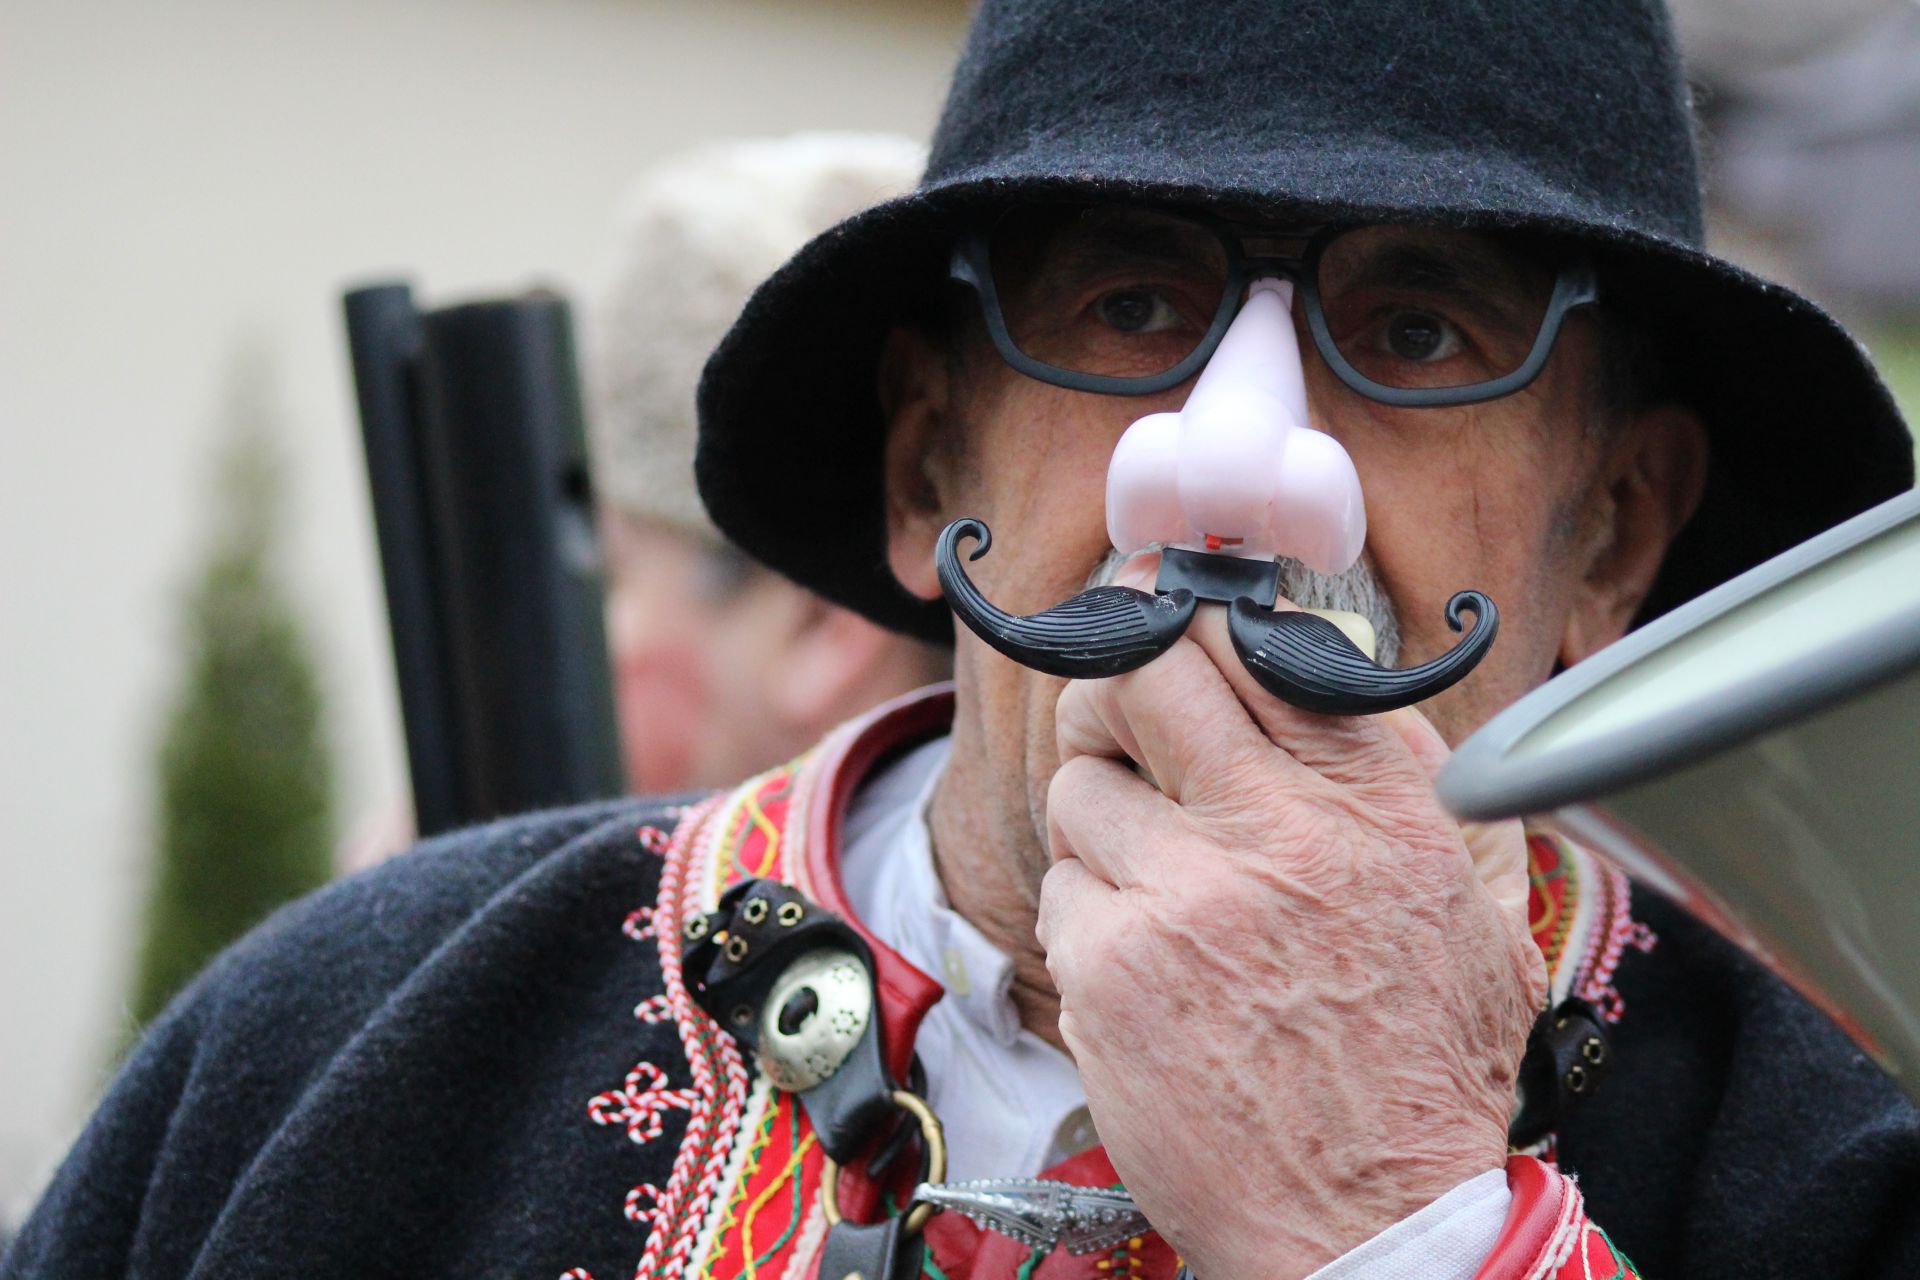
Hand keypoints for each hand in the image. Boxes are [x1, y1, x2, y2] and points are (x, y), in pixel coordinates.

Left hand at [1038, 585, 1544, 1279]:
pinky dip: (1088, 917)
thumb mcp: (1476, 912)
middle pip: (1146, 677)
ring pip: (1082, 786)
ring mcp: (1186, 894)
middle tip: (1111, 716)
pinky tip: (1143, 971)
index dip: (1194, 623)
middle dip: (1111, 684)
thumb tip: (1336, 677)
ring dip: (1102, 827)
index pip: (1260, 646)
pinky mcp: (1112, 964)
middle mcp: (1279, 829)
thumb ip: (1413, 786)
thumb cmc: (1419, 1074)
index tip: (1162, 623)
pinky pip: (1062, 886)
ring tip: (1154, 892)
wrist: (1371, 1225)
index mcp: (1375, 805)